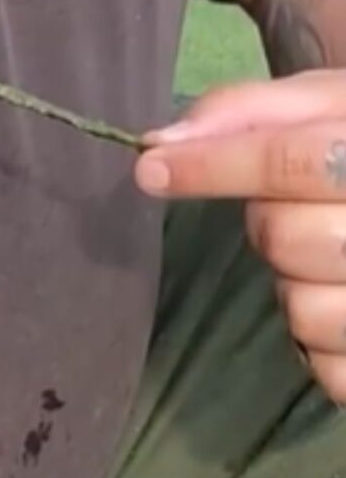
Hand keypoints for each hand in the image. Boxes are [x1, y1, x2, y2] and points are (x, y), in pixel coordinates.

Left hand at [134, 70, 345, 400]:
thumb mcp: (334, 106)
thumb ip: (252, 112)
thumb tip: (160, 141)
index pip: (300, 159)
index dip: (216, 164)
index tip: (151, 167)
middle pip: (292, 239)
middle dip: (269, 224)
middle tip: (295, 210)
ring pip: (306, 311)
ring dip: (295, 287)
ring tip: (334, 261)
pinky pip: (330, 371)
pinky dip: (319, 345)